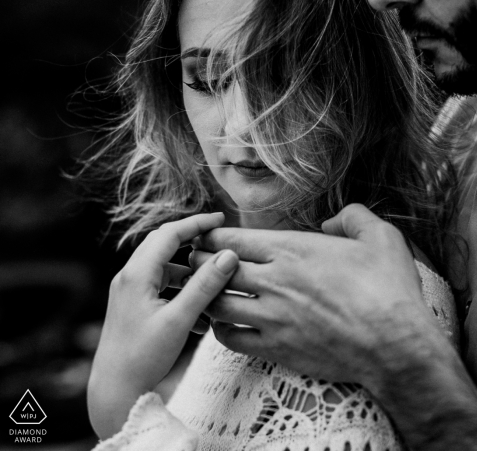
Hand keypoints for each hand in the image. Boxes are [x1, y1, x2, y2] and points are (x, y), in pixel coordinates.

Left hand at [88, 213, 238, 438]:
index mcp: (137, 274)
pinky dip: (181, 291)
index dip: (197, 223)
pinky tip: (201, 314)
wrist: (114, 390)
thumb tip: (228, 255)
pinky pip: (161, 287)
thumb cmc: (143, 356)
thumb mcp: (180, 319)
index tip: (221, 220)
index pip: (169, 234)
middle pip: (165, 245)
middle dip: (193, 242)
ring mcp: (129, 292)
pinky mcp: (133, 306)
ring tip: (215, 287)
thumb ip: (205, 286)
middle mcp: (129, 277)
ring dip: (190, 273)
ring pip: (165, 268)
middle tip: (220, 241)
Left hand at [191, 204, 443, 386]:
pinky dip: (221, 330)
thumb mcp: (381, 236)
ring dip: (206, 296)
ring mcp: (272, 317)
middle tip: (194, 263)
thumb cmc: (389, 288)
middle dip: (199, 263)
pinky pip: (231, 339)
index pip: (233, 238)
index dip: (212, 236)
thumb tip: (331, 221)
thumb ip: (353, 217)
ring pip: (217, 304)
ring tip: (203, 293)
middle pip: (215, 268)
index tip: (206, 237)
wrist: (394, 345)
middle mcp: (274, 280)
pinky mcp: (276, 348)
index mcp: (293, 250)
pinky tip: (226, 325)